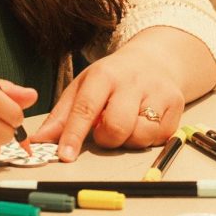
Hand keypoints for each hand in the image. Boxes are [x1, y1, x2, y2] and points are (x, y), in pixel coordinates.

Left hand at [30, 40, 184, 161]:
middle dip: (106, 139)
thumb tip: (40, 140)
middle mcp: (132, 81)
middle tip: (104, 130)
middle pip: (116, 127)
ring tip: (125, 123)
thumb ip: (62, 116)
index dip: (74, 134)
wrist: (154, 60)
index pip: (86, 107)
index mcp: (104, 75)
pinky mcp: (176, 106)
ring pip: (139, 136)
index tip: (64, 155)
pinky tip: (141, 122)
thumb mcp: (83, 87)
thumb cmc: (112, 78)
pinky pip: (158, 138)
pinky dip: (145, 138)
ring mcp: (157, 93)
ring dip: (127, 140)